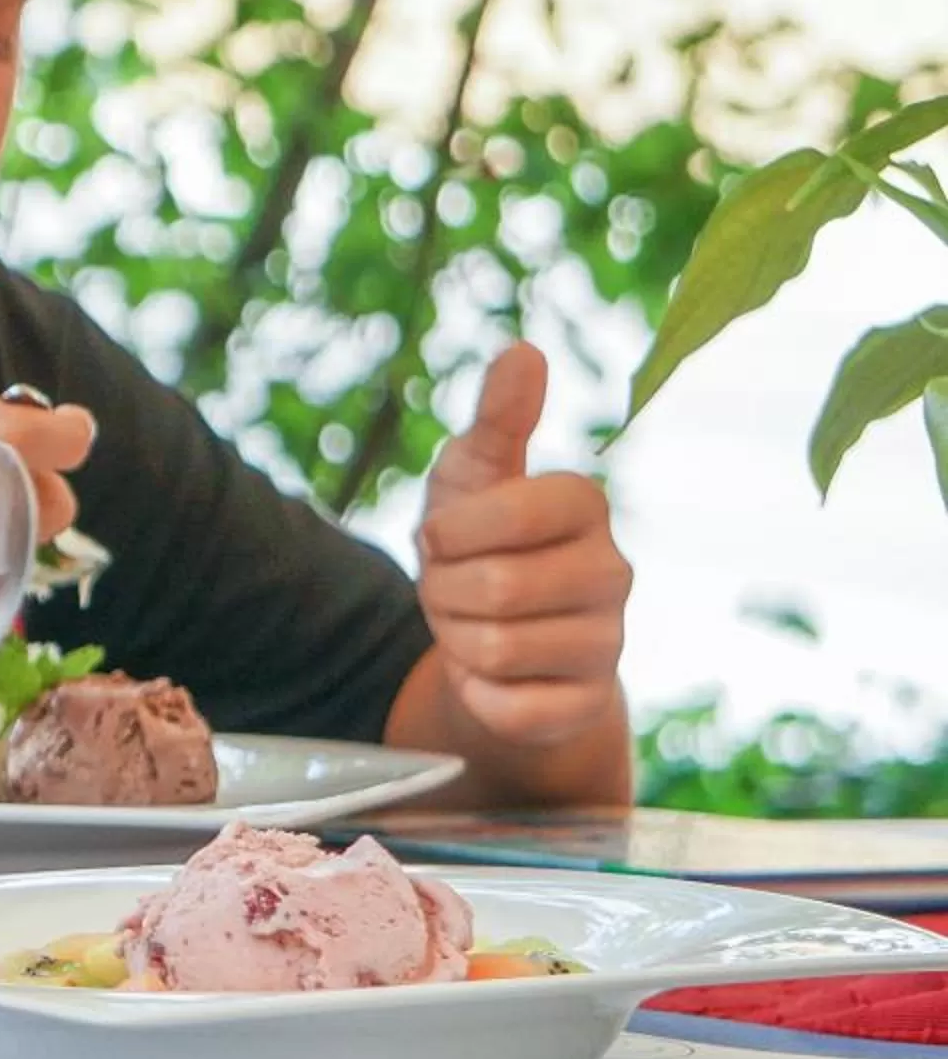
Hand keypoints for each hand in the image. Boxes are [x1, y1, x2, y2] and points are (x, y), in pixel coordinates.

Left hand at [416, 345, 631, 745]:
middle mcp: (613, 573)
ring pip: (497, 649)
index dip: (456, 530)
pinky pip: (511, 707)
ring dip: (456, 641)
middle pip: (498, 589)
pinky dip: (477, 693)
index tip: (445, 536)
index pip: (517, 513)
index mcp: (586, 506)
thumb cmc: (478, 542)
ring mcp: (608, 643)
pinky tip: (490, 676)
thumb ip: (497, 416)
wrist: (488, 638)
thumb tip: (524, 350)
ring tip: (471, 626)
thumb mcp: (472, 474)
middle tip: (453, 587)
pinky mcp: (586, 705)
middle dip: (445, 592)